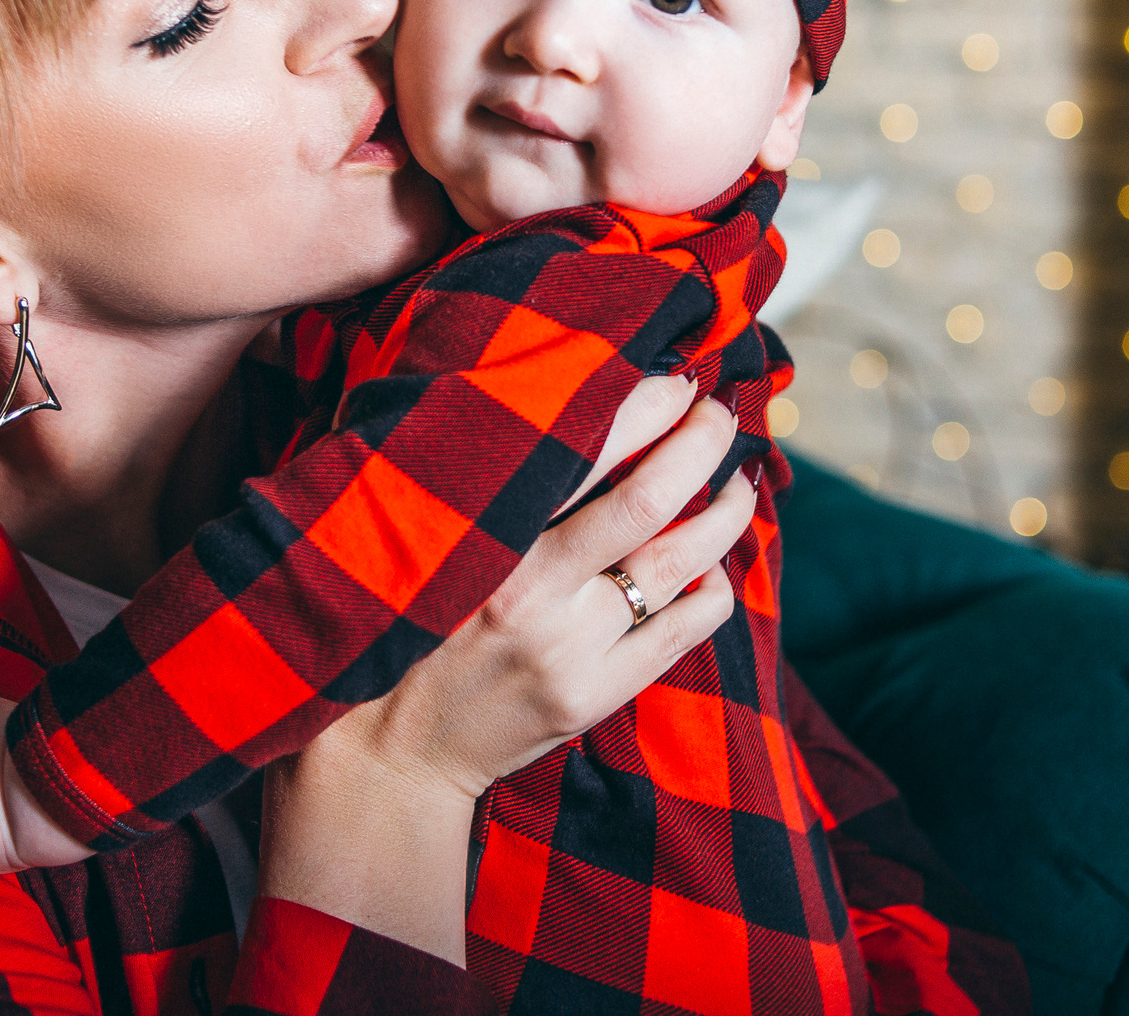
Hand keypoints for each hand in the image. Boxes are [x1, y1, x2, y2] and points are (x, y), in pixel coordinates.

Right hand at [335, 388, 752, 796]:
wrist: (391, 749)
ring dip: (725, 512)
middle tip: (720, 412)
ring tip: (737, 482)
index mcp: (484, 539)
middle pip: (648, 501)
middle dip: (700, 444)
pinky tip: (708, 564)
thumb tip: (550, 397)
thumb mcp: (424, 538)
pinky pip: (684, 628)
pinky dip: (711, 584)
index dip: (644, 405)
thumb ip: (479, 479)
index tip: (675, 379)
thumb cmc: (404, 621)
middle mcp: (530, 593)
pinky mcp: (594, 697)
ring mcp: (570, 651)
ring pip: (680, 564)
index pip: (584, 452)